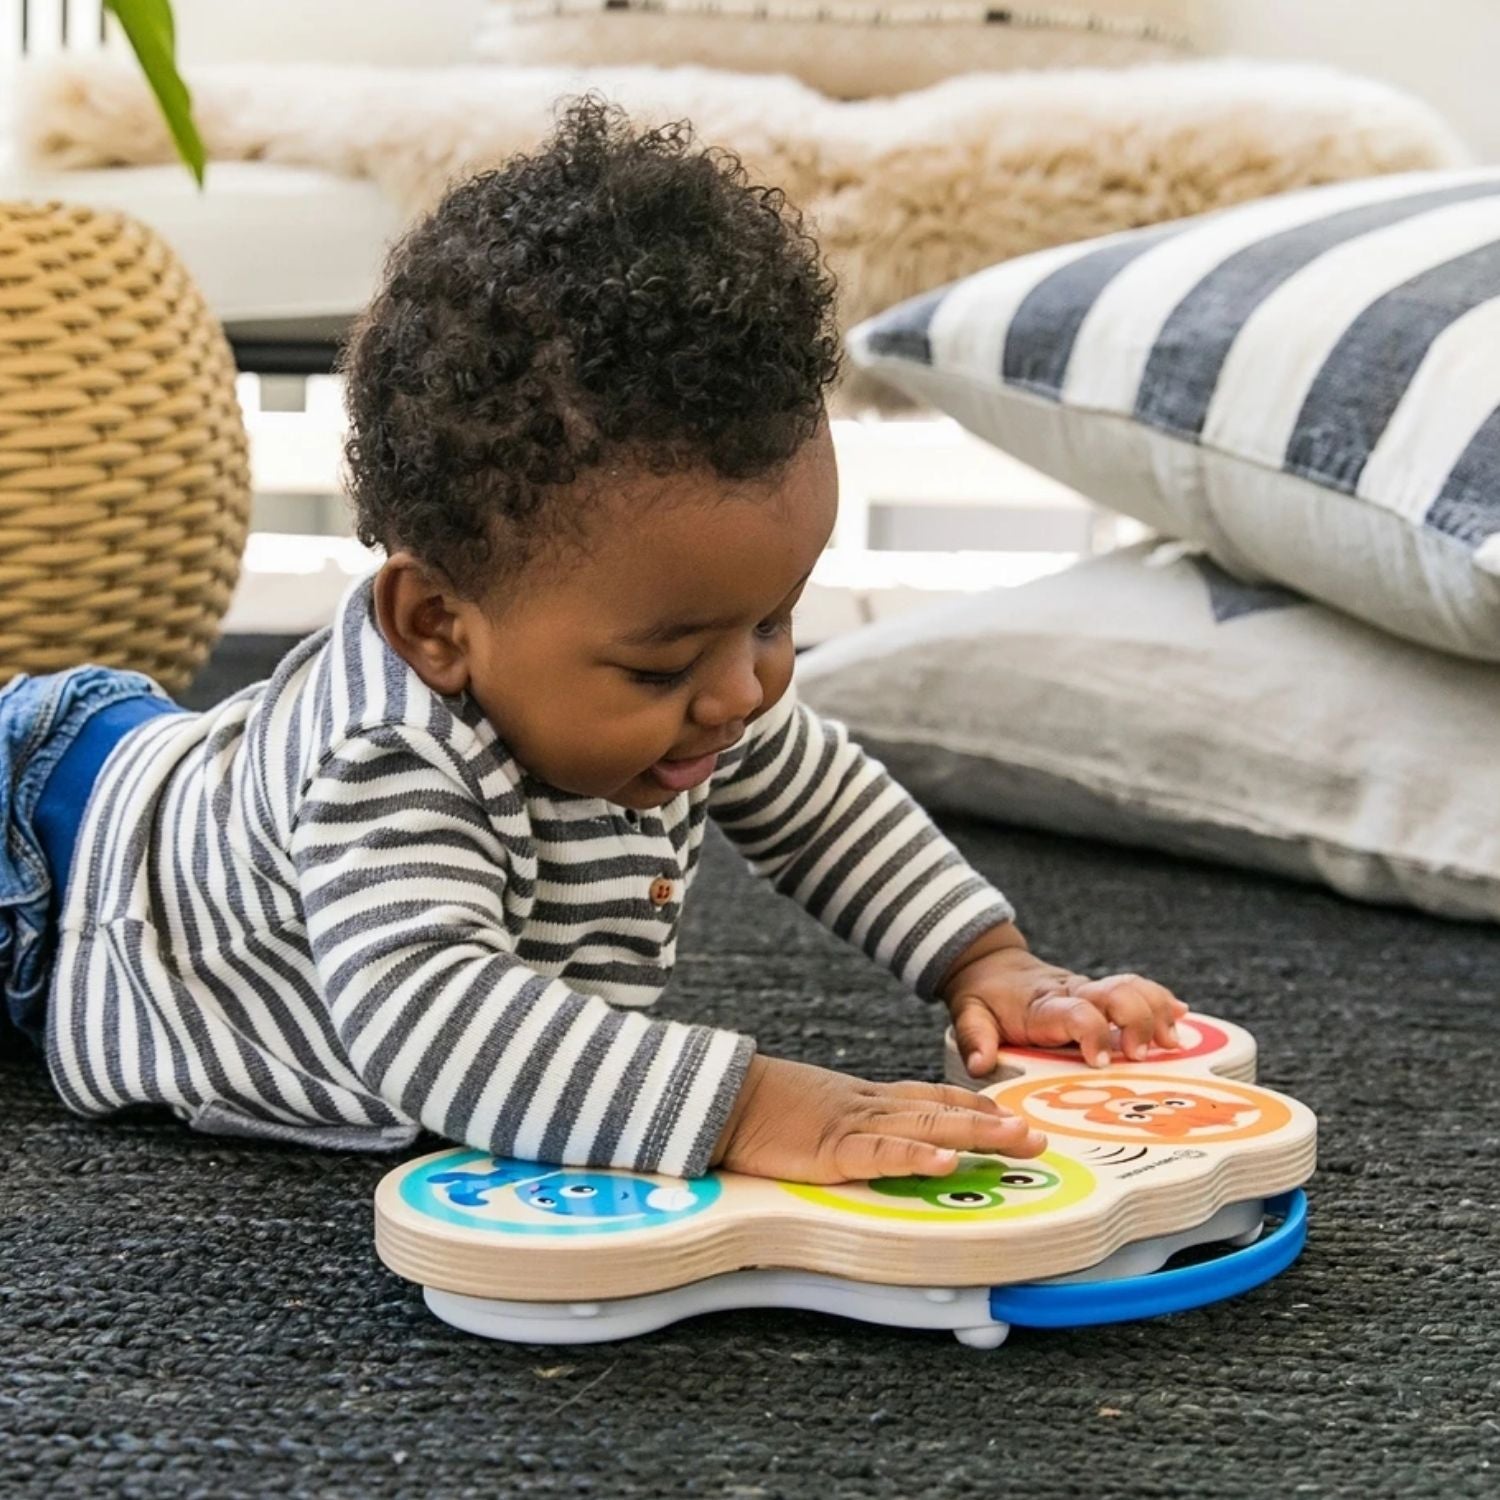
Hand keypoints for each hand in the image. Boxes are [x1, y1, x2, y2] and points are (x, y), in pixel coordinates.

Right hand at [712, 1055, 1046, 1183]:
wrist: (721, 1094)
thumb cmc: (759, 1107)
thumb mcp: (813, 1111)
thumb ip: (843, 1126)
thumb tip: (862, 1145)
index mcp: (863, 1098)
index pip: (928, 1094)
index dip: (971, 1103)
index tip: (1008, 1112)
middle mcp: (869, 1105)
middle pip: (942, 1108)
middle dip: (993, 1123)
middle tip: (1037, 1136)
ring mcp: (854, 1124)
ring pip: (927, 1124)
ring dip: (977, 1133)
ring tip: (1018, 1142)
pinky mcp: (832, 1148)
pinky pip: (882, 1152)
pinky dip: (918, 1155)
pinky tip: (948, 1160)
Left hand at [944, 942, 1187, 1077]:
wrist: (992, 964)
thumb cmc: (985, 994)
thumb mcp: (969, 1013)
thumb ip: (975, 1038)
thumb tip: (979, 1064)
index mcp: (1043, 1005)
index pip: (1075, 1012)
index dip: (1092, 1032)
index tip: (1101, 1060)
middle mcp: (1073, 993)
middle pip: (1115, 994)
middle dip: (1137, 1020)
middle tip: (1141, 1053)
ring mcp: (1090, 991)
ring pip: (1132, 988)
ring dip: (1156, 1011)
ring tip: (1173, 1041)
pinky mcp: (1101, 994)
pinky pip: (1138, 989)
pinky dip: (1161, 1000)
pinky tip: (1181, 1016)